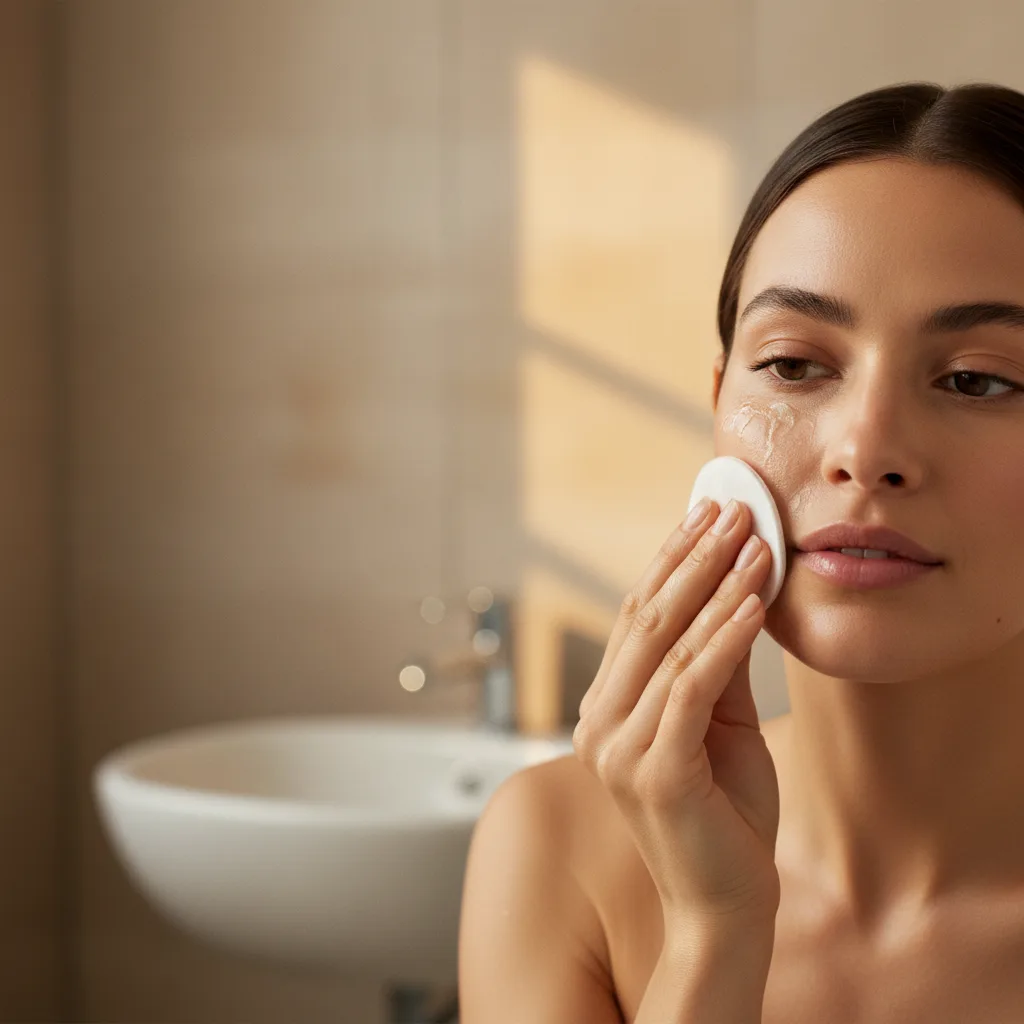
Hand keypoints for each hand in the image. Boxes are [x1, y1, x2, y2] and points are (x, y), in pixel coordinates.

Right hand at [573, 498, 780, 928]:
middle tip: (731, 507)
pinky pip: (693, 687)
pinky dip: (725, 639)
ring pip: (669, 644)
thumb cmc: (725, 814)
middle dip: (693, 557)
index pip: (637, 618)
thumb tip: (734, 589)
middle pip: (646, 619)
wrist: (724, 905)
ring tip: (753, 540)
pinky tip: (754, 603)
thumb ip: (716, 663)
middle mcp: (599, 723)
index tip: (706, 514)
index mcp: (606, 710)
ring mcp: (619, 749)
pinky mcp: (653, 772)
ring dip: (716, 585)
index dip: (671, 560)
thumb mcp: (720, 723)